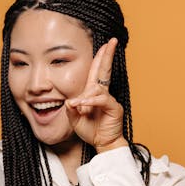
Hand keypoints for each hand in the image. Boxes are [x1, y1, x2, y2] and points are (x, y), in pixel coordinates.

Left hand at [65, 38, 127, 152]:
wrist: (101, 144)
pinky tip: (84, 105)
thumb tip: (70, 101)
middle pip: (104, 71)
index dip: (100, 58)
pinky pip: (102, 100)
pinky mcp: (114, 108)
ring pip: (98, 89)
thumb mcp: (74, 120)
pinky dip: (92, 101)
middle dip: (107, 56)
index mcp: (93, 93)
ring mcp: (109, 100)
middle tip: (112, 42)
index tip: (103, 45)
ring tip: (79, 106)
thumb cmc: (90, 131)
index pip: (96, 72)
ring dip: (87, 96)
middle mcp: (102, 94)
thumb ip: (71, 110)